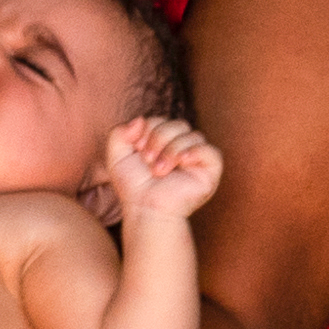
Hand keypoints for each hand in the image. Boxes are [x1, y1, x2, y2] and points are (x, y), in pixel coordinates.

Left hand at [95, 115, 223, 226]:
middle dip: (159, 138)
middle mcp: (182, 147)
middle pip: (178, 124)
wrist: (145, 208)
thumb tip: (140, 119)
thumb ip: (119, 133)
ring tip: (160, 171)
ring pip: (193, 135)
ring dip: (172, 150)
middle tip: (148, 160)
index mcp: (164, 142)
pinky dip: (196, 152)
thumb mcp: (116, 156)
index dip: (148, 131)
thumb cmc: (133, 186)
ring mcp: (197, 159)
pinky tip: (183, 161)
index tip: (138, 151)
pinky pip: (211, 151)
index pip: (161, 120)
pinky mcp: (210, 171)